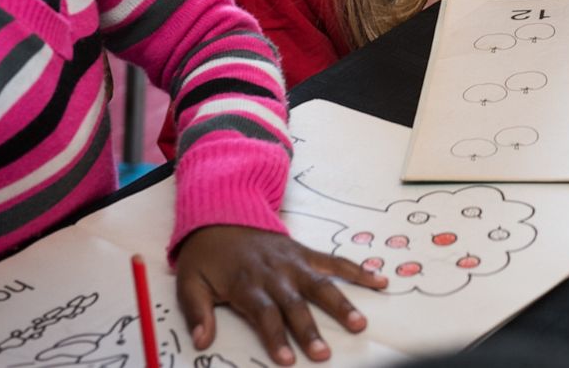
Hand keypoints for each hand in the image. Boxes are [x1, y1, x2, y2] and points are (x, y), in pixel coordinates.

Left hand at [174, 225, 387, 364]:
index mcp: (246, 283)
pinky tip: (379, 280)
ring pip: (320, 284)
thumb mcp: (189, 284)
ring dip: (341, 304)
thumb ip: (196, 313)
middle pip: (295, 304)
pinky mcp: (304, 253)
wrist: (219, 215)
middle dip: (309, 330)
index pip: (264, 314)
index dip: (275, 337)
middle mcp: (274, 273)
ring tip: (359, 323)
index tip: (287, 360)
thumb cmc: (206, 256)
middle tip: (323, 353)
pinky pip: (334, 261)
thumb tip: (201, 342)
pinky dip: (357, 270)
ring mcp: (293, 262)